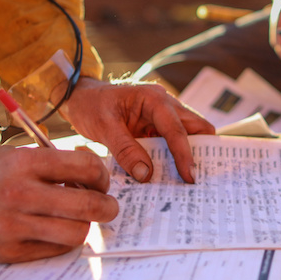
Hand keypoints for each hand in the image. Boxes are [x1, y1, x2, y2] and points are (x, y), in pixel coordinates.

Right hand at [0, 146, 118, 263]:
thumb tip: (92, 174)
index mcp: (22, 163)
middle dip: (107, 205)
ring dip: (84, 225)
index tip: (98, 177)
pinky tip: (54, 228)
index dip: (100, 173)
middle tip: (107, 204)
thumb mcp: (12, 153)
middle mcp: (19, 195)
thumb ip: (50, 163)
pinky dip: (61, 240)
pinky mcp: (7, 251)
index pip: (84, 166)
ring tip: (78, 217)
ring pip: (75, 233)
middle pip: (88, 205)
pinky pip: (53, 250)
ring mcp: (12, 226)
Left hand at [61, 77, 214, 182]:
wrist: (80, 98)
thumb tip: (145, 174)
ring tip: (184, 181)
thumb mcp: (104, 126)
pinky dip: (172, 157)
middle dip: (199, 152)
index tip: (190, 177)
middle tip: (196, 180)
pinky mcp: (156, 127)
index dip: (185, 154)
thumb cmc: (91, 105)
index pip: (177, 129)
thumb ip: (125, 150)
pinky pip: (172, 142)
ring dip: (186, 155)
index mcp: (154, 99)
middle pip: (196, 127)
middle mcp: (165, 104)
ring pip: (188, 135)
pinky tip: (166, 174)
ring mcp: (163, 116)